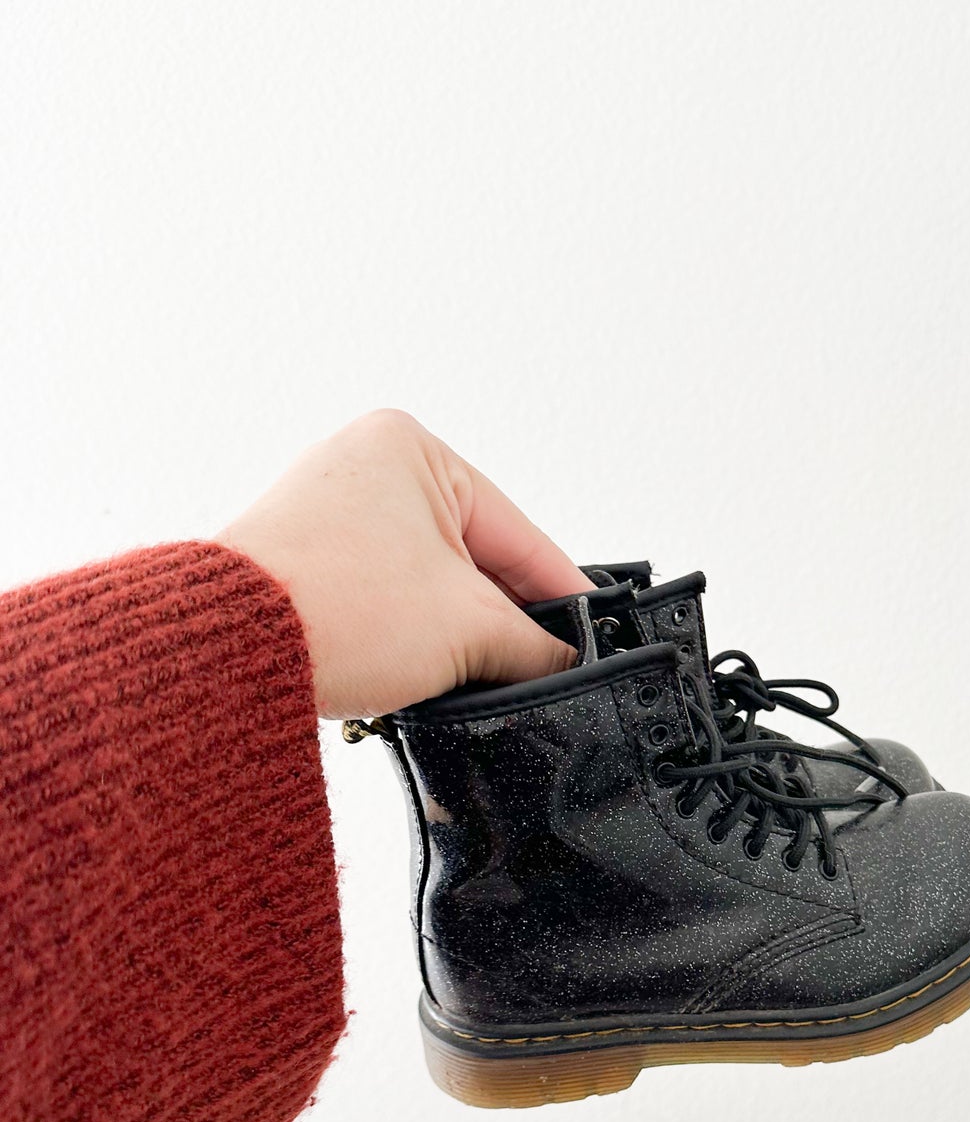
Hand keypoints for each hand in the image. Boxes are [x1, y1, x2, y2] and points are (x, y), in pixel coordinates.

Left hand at [219, 409, 590, 718]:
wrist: (225, 653)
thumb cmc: (328, 610)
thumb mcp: (469, 630)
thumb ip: (533, 646)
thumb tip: (561, 663)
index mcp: (412, 448)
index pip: (518, 532)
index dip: (563, 595)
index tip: (592, 635)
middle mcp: (363, 467)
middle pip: (473, 558)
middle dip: (502, 618)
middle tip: (537, 668)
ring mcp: (327, 515)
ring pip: (427, 582)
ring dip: (453, 631)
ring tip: (470, 673)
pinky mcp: (302, 563)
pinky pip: (383, 596)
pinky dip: (407, 634)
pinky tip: (420, 670)